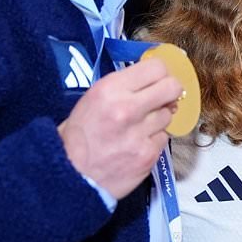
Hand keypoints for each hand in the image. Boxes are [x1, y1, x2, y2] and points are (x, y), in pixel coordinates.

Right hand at [58, 59, 180, 199]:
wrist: (69, 174)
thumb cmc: (78, 135)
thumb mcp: (93, 98)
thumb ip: (123, 87)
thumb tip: (152, 81)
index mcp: (110, 89)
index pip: (156, 68)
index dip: (160, 73)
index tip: (157, 80)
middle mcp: (127, 108)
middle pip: (172, 88)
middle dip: (169, 92)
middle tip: (161, 98)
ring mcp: (140, 134)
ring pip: (169, 115)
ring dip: (158, 119)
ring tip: (140, 127)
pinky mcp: (148, 155)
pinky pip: (163, 138)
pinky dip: (154, 140)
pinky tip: (138, 144)